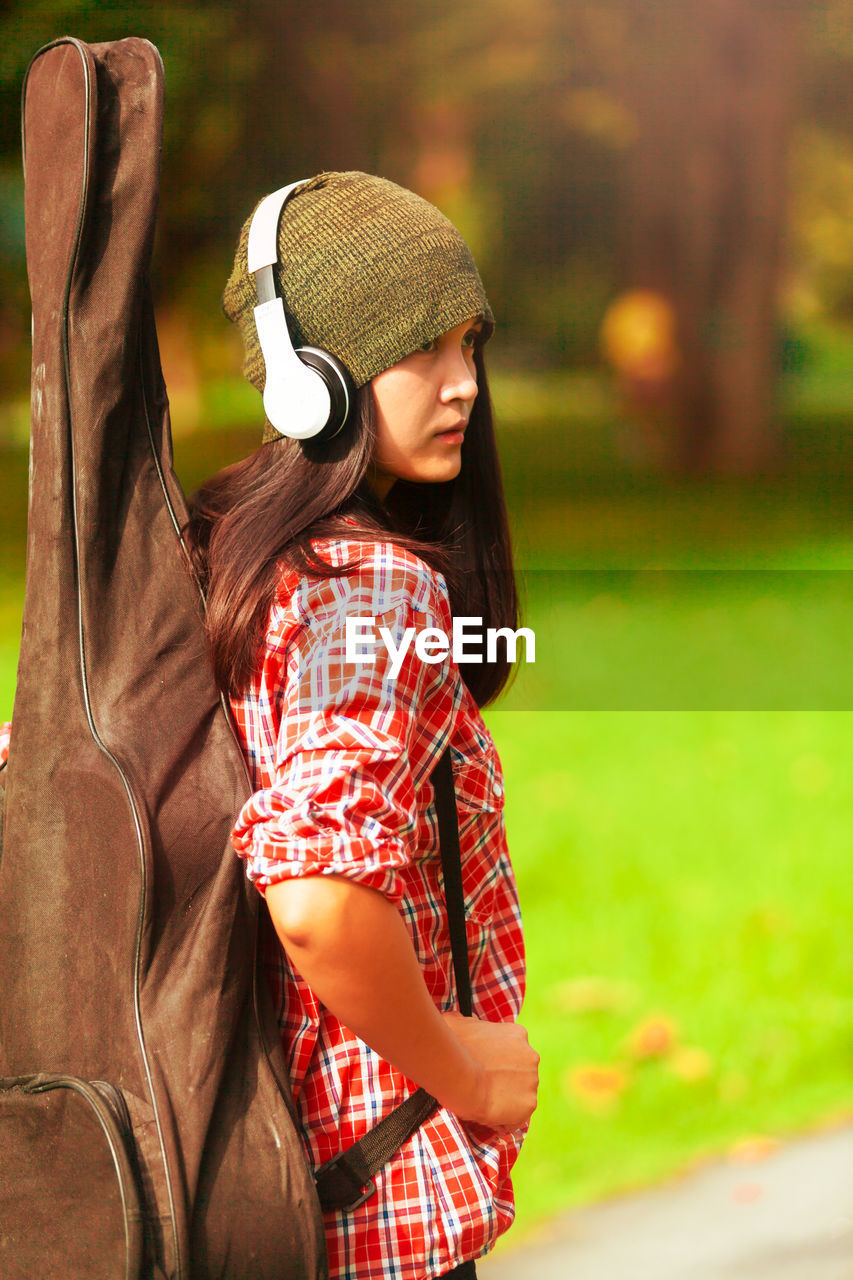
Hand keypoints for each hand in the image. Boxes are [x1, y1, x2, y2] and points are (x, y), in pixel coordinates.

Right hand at [437, 1011, 538, 1130]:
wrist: (460, 1075)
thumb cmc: (455, 1047)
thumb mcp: (457, 1022)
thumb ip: (465, 1021)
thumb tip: (461, 1020)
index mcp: (518, 1034)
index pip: (512, 1053)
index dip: (497, 1064)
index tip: (483, 1069)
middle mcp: (531, 1055)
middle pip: (519, 1073)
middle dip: (503, 1081)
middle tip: (482, 1086)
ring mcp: (532, 1080)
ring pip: (519, 1095)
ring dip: (505, 1100)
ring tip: (483, 1102)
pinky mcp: (529, 1103)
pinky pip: (516, 1117)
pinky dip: (504, 1120)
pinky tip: (488, 1115)